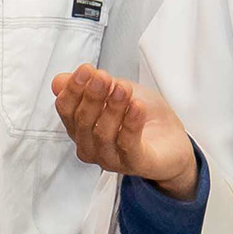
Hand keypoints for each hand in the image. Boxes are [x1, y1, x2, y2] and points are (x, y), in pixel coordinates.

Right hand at [51, 67, 194, 193]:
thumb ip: (90, 85)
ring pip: (102, 134)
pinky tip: (136, 107)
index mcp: (80, 127)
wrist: (173, 140)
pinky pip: (128, 146)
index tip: (86, 69)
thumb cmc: (141, 115)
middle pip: (82, 121)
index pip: (66, 109)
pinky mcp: (135, 164)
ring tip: (122, 89)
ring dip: (112, 108)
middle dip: (92, 96)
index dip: (73, 89)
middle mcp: (91, 146)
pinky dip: (131, 125)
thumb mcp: (115, 91)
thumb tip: (59, 81)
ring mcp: (111, 158)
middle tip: (103, 77)